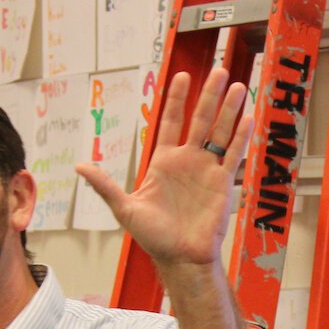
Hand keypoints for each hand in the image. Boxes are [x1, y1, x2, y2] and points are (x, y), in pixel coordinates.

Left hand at [76, 67, 252, 269]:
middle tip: (219, 70)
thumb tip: (80, 166)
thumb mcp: (125, 208)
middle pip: (200, 119)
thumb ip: (105, 185)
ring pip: (220, 131)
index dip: (177, 99)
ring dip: (229, 109)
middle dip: (209, 95)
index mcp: (164, 162)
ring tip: (238, 85)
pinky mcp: (222, 183)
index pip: (172, 121)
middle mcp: (187, 161)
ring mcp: (207, 170)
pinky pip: (233, 155)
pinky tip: (248, 117)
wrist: (180, 257)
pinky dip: (241, 136)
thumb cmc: (153, 236)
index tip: (182, 76)